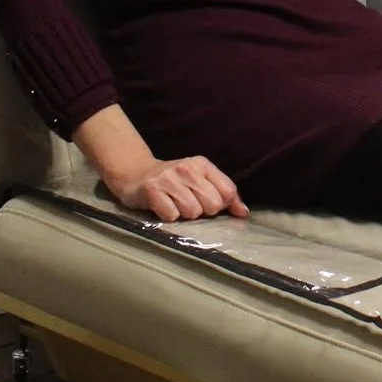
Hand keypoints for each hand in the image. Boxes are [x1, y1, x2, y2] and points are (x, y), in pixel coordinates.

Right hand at [106, 155, 248, 221]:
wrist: (137, 174)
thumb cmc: (175, 181)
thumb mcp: (201, 180)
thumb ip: (225, 195)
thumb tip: (244, 213)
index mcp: (203, 165)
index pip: (228, 191)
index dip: (222, 204)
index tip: (209, 204)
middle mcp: (188, 168)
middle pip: (213, 204)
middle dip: (204, 211)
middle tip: (190, 204)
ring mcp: (170, 178)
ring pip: (193, 212)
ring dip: (185, 215)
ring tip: (176, 204)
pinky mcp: (152, 190)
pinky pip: (172, 216)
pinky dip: (169, 216)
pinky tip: (164, 207)